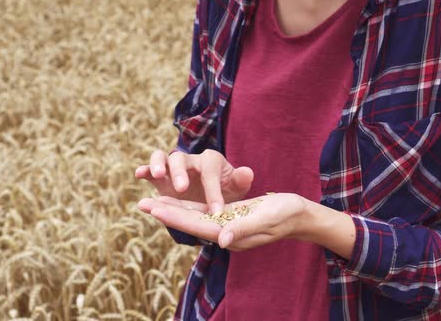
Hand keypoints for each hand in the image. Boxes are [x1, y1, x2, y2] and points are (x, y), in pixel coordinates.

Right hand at [135, 149, 253, 213]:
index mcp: (211, 160)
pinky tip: (140, 175)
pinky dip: (144, 170)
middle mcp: (190, 160)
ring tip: (157, 175)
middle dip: (181, 172)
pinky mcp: (159, 177)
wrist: (210, 198)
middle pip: (182, 158)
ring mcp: (173, 167)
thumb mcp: (236, 189)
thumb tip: (247, 172)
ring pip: (163, 157)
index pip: (210, 172)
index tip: (216, 210)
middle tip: (182, 188)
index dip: (213, 190)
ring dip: (158, 164)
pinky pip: (149, 169)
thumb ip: (241, 181)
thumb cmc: (225, 192)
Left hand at [137, 193, 307, 250]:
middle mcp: (225, 232)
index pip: (197, 226)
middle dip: (166, 213)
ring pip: (194, 217)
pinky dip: (189, 207)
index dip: (175, 217)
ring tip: (151, 201)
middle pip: (190, 222)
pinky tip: (176, 201)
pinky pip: (204, 212)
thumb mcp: (266, 219)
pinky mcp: (230, 216)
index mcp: (231, 234)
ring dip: (173, 209)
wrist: (299, 214)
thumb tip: (221, 239)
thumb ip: (243, 229)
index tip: (154, 208)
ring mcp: (226, 225)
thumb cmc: (286, 215)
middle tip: (141, 203)